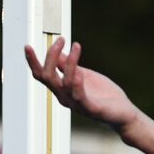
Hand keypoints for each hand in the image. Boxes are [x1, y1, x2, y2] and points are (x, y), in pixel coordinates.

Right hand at [24, 38, 140, 132]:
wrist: (125, 113)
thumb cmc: (105, 95)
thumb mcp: (85, 75)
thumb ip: (69, 66)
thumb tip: (57, 52)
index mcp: (62, 89)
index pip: (41, 75)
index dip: (32, 61)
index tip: (29, 45)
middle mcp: (65, 97)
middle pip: (47, 77)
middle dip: (50, 56)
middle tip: (61, 40)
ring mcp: (77, 104)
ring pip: (63, 83)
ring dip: (69, 63)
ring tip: (76, 47)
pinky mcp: (91, 109)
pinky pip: (79, 96)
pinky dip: (77, 82)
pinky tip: (79, 71)